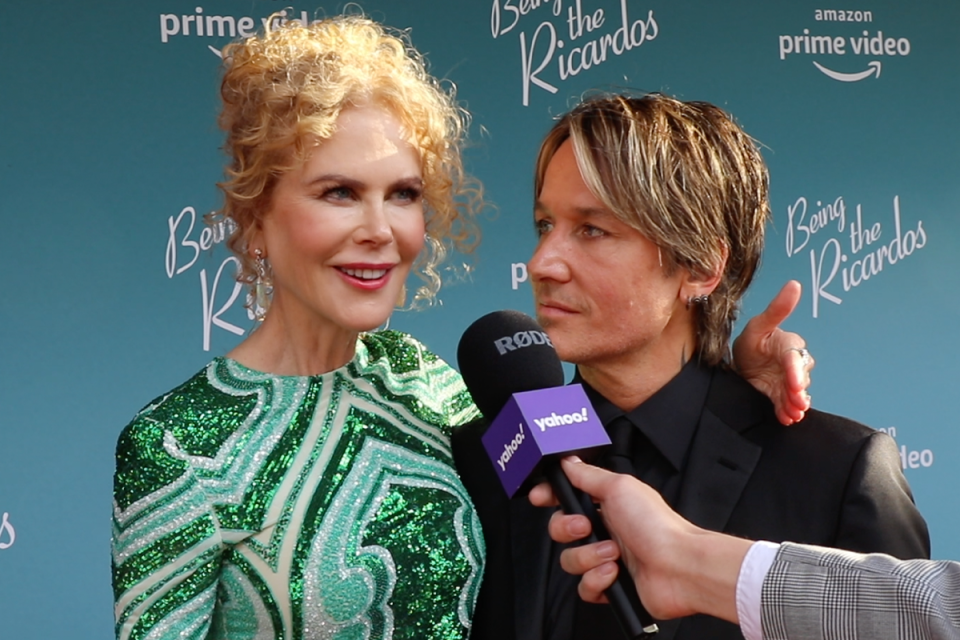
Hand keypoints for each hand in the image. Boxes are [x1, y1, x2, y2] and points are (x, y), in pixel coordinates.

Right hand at [528, 458, 747, 621]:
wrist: (680, 567)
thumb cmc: (658, 526)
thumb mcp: (620, 488)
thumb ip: (588, 475)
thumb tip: (569, 461)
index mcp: (606, 505)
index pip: (566, 498)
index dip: (550, 497)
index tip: (541, 497)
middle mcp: (605, 531)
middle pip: (560, 530)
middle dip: (567, 529)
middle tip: (586, 526)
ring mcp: (606, 559)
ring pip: (569, 560)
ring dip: (588, 557)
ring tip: (612, 554)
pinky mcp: (609, 586)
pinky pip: (583, 587)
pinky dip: (596, 580)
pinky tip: (613, 573)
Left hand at [733, 280, 813, 424]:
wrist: (739, 362)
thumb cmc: (751, 340)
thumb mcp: (759, 325)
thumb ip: (777, 309)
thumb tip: (794, 284)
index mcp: (788, 345)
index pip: (794, 358)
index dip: (795, 370)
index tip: (794, 383)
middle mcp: (792, 365)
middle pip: (800, 378)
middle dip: (799, 390)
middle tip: (797, 401)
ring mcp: (787, 382)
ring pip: (796, 393)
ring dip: (796, 403)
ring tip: (793, 413)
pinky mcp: (780, 396)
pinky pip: (787, 404)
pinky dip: (787, 412)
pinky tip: (787, 418)